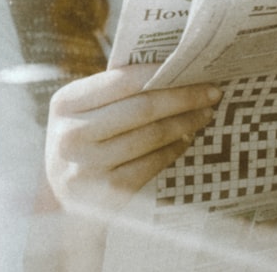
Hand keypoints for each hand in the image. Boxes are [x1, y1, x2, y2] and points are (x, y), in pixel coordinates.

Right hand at [45, 63, 221, 213]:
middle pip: (142, 107)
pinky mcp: (108, 193)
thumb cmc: (83, 146)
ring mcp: (89, 166)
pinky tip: (186, 140)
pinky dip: (174, 149)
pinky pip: (153, 163)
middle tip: (212, 92)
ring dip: (185, 123)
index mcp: (65, 104)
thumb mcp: (82, 116)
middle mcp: (72, 134)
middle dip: (184, 97)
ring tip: (204, 114)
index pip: (122, 79)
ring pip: (152, 135)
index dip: (161, 72)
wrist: (64, 207)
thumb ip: (113, 94)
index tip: (193, 69)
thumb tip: (171, 70)